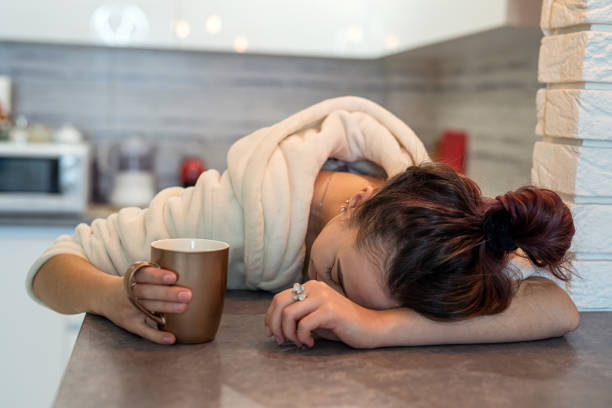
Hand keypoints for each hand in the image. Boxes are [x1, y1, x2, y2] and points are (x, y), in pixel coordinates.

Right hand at [102, 266, 191, 344]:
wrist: (102, 296)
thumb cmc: (130, 283)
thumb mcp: (136, 274)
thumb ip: (155, 274)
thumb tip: (189, 270)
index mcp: (131, 278)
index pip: (144, 275)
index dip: (158, 276)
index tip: (173, 276)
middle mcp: (128, 293)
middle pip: (148, 293)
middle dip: (168, 294)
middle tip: (187, 294)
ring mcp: (128, 310)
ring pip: (148, 309)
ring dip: (166, 309)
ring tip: (184, 307)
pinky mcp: (129, 324)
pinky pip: (144, 331)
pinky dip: (157, 336)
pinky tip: (171, 338)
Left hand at [264, 280, 385, 348]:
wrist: (371, 328)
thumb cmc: (342, 326)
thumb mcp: (315, 318)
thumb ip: (297, 316)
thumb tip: (273, 327)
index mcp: (310, 286)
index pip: (279, 298)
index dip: (270, 317)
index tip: (271, 334)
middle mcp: (315, 287)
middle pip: (280, 303)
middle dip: (275, 325)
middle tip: (281, 341)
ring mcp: (323, 297)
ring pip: (289, 314)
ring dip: (289, 333)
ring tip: (299, 343)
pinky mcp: (330, 310)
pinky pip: (303, 325)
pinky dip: (302, 337)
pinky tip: (310, 343)